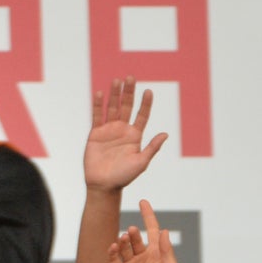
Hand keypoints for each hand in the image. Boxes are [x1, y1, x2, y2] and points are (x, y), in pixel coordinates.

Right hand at [86, 78, 167, 193]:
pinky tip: (99, 92)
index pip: (142, 115)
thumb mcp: (141, 162)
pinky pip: (97, 115)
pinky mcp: (96, 132)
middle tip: (131, 77)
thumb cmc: (124, 177)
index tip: (149, 91)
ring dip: (114, 94)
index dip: (145, 104)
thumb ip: (152, 148)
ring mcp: (109, 129)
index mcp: (135, 136)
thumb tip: (165, 134)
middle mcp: (122, 129)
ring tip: (117, 80)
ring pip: (112, 107)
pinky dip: (97, 104)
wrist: (104, 185)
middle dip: (129, 92)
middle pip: (126, 106)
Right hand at [108, 199, 178, 262]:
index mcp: (157, 254)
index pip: (152, 230)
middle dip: (134, 233)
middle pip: (136, 238)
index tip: (143, 201)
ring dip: (123, 241)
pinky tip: (113, 246)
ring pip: (124, 247)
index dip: (148, 216)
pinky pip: (114, 259)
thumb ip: (167, 252)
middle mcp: (142, 257)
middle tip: (132, 231)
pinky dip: (112, 252)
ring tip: (124, 239)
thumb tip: (164, 231)